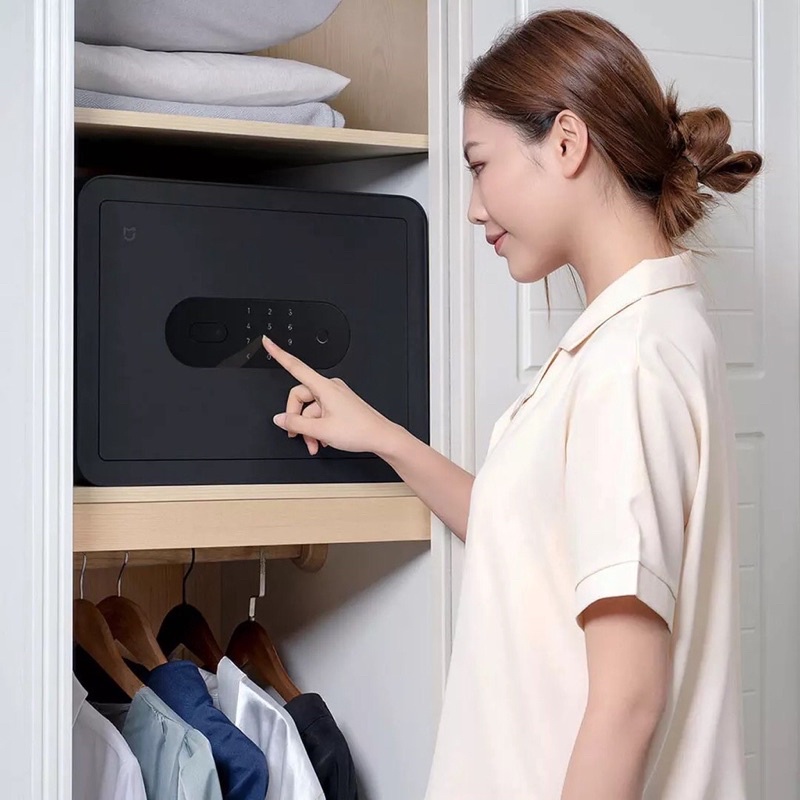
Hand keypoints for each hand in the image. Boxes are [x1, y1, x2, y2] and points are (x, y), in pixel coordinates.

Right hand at [262, 335, 395, 455]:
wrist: (381, 437)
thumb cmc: (359, 430)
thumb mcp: (321, 430)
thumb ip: (296, 424)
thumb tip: (280, 419)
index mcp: (324, 387)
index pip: (295, 366)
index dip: (279, 353)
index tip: (268, 341)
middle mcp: (329, 388)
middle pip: (300, 398)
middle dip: (297, 420)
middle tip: (298, 436)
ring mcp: (335, 396)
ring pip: (310, 410)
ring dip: (309, 429)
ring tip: (315, 444)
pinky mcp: (339, 405)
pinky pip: (320, 413)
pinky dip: (318, 427)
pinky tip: (323, 439)